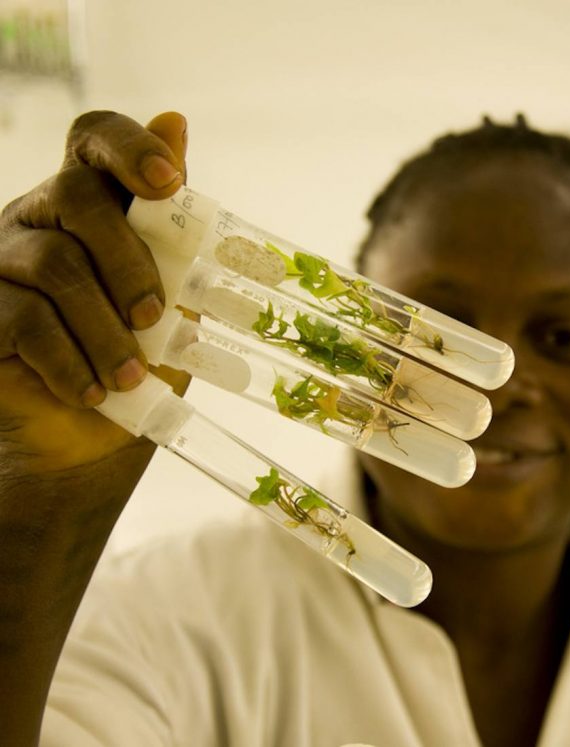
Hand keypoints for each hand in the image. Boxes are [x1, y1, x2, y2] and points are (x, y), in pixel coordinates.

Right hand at [0, 110, 188, 474]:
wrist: (88, 445)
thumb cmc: (137, 366)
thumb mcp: (173, 303)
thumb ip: (172, 231)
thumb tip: (175, 119)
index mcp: (94, 211)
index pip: (94, 139)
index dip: (128, 144)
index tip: (168, 182)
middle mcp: (40, 221)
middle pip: (75, 196)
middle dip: (128, 262)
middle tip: (154, 318)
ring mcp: (1, 262)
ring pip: (54, 266)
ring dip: (105, 330)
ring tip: (131, 377)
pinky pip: (25, 320)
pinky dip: (71, 362)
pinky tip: (92, 393)